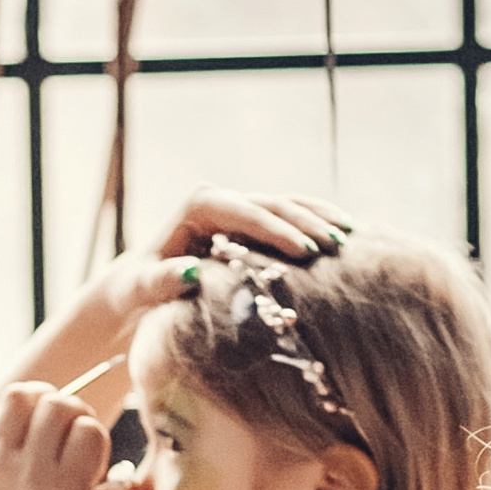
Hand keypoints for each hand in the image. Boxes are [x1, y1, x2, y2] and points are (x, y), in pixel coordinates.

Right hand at [0, 378, 126, 489]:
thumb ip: (18, 460)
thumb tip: (52, 414)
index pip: (20, 395)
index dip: (43, 397)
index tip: (53, 416)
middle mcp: (26, 474)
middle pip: (62, 404)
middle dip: (77, 416)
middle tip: (80, 446)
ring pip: (93, 430)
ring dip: (100, 446)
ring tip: (94, 474)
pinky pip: (121, 476)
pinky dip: (121, 486)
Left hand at [150, 187, 349, 269]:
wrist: (140, 287)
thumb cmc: (139, 291)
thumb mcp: (143, 289)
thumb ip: (162, 282)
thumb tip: (191, 273)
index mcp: (199, 205)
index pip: (247, 214)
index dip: (278, 232)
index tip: (307, 252)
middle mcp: (222, 198)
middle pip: (274, 205)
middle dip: (308, 224)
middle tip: (338, 246)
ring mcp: (239, 207)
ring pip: (288, 205)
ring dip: (320, 219)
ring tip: (351, 236)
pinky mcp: (251, 221)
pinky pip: (290, 216)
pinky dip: (317, 222)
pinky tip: (344, 233)